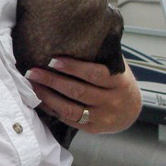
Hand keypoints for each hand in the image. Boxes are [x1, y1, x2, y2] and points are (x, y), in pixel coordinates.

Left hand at [26, 57, 141, 133]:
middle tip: (33, 71)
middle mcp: (112, 101)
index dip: (73, 67)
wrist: (131, 109)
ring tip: (33, 85)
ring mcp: (102, 117)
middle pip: (78, 91)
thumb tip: (71, 37)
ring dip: (48, 96)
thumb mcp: (117, 67)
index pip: (94, 74)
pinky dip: (52, 109)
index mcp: (119, 82)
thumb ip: (100, 56)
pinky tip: (40, 98)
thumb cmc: (118, 81)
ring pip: (70, 108)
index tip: (53, 60)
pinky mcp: (92, 128)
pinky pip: (68, 119)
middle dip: (52, 80)